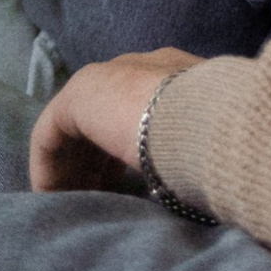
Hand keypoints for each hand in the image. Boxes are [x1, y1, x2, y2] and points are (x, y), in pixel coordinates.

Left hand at [28, 48, 199, 193]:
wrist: (209, 117)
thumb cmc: (222, 136)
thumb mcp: (210, 141)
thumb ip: (194, 147)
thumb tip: (195, 180)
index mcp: (172, 73)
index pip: (137, 105)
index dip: (125, 147)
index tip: (125, 185)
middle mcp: (136, 68)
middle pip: (101, 113)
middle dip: (95, 158)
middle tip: (97, 196)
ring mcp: (105, 78)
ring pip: (75, 124)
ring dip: (71, 164)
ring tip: (72, 202)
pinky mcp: (78, 97)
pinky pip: (50, 134)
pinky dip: (48, 166)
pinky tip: (50, 196)